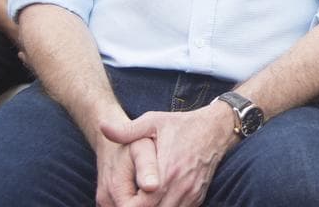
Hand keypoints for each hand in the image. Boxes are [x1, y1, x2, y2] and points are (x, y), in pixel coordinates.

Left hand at [100, 101, 238, 206]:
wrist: (216, 129)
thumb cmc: (181, 125)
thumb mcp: (153, 121)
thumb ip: (126, 130)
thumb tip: (102, 127)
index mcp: (167, 171)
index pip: (142, 205)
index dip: (128, 205)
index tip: (120, 199)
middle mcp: (181, 187)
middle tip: (128, 201)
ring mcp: (191, 194)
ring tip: (140, 202)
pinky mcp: (198, 197)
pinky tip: (156, 202)